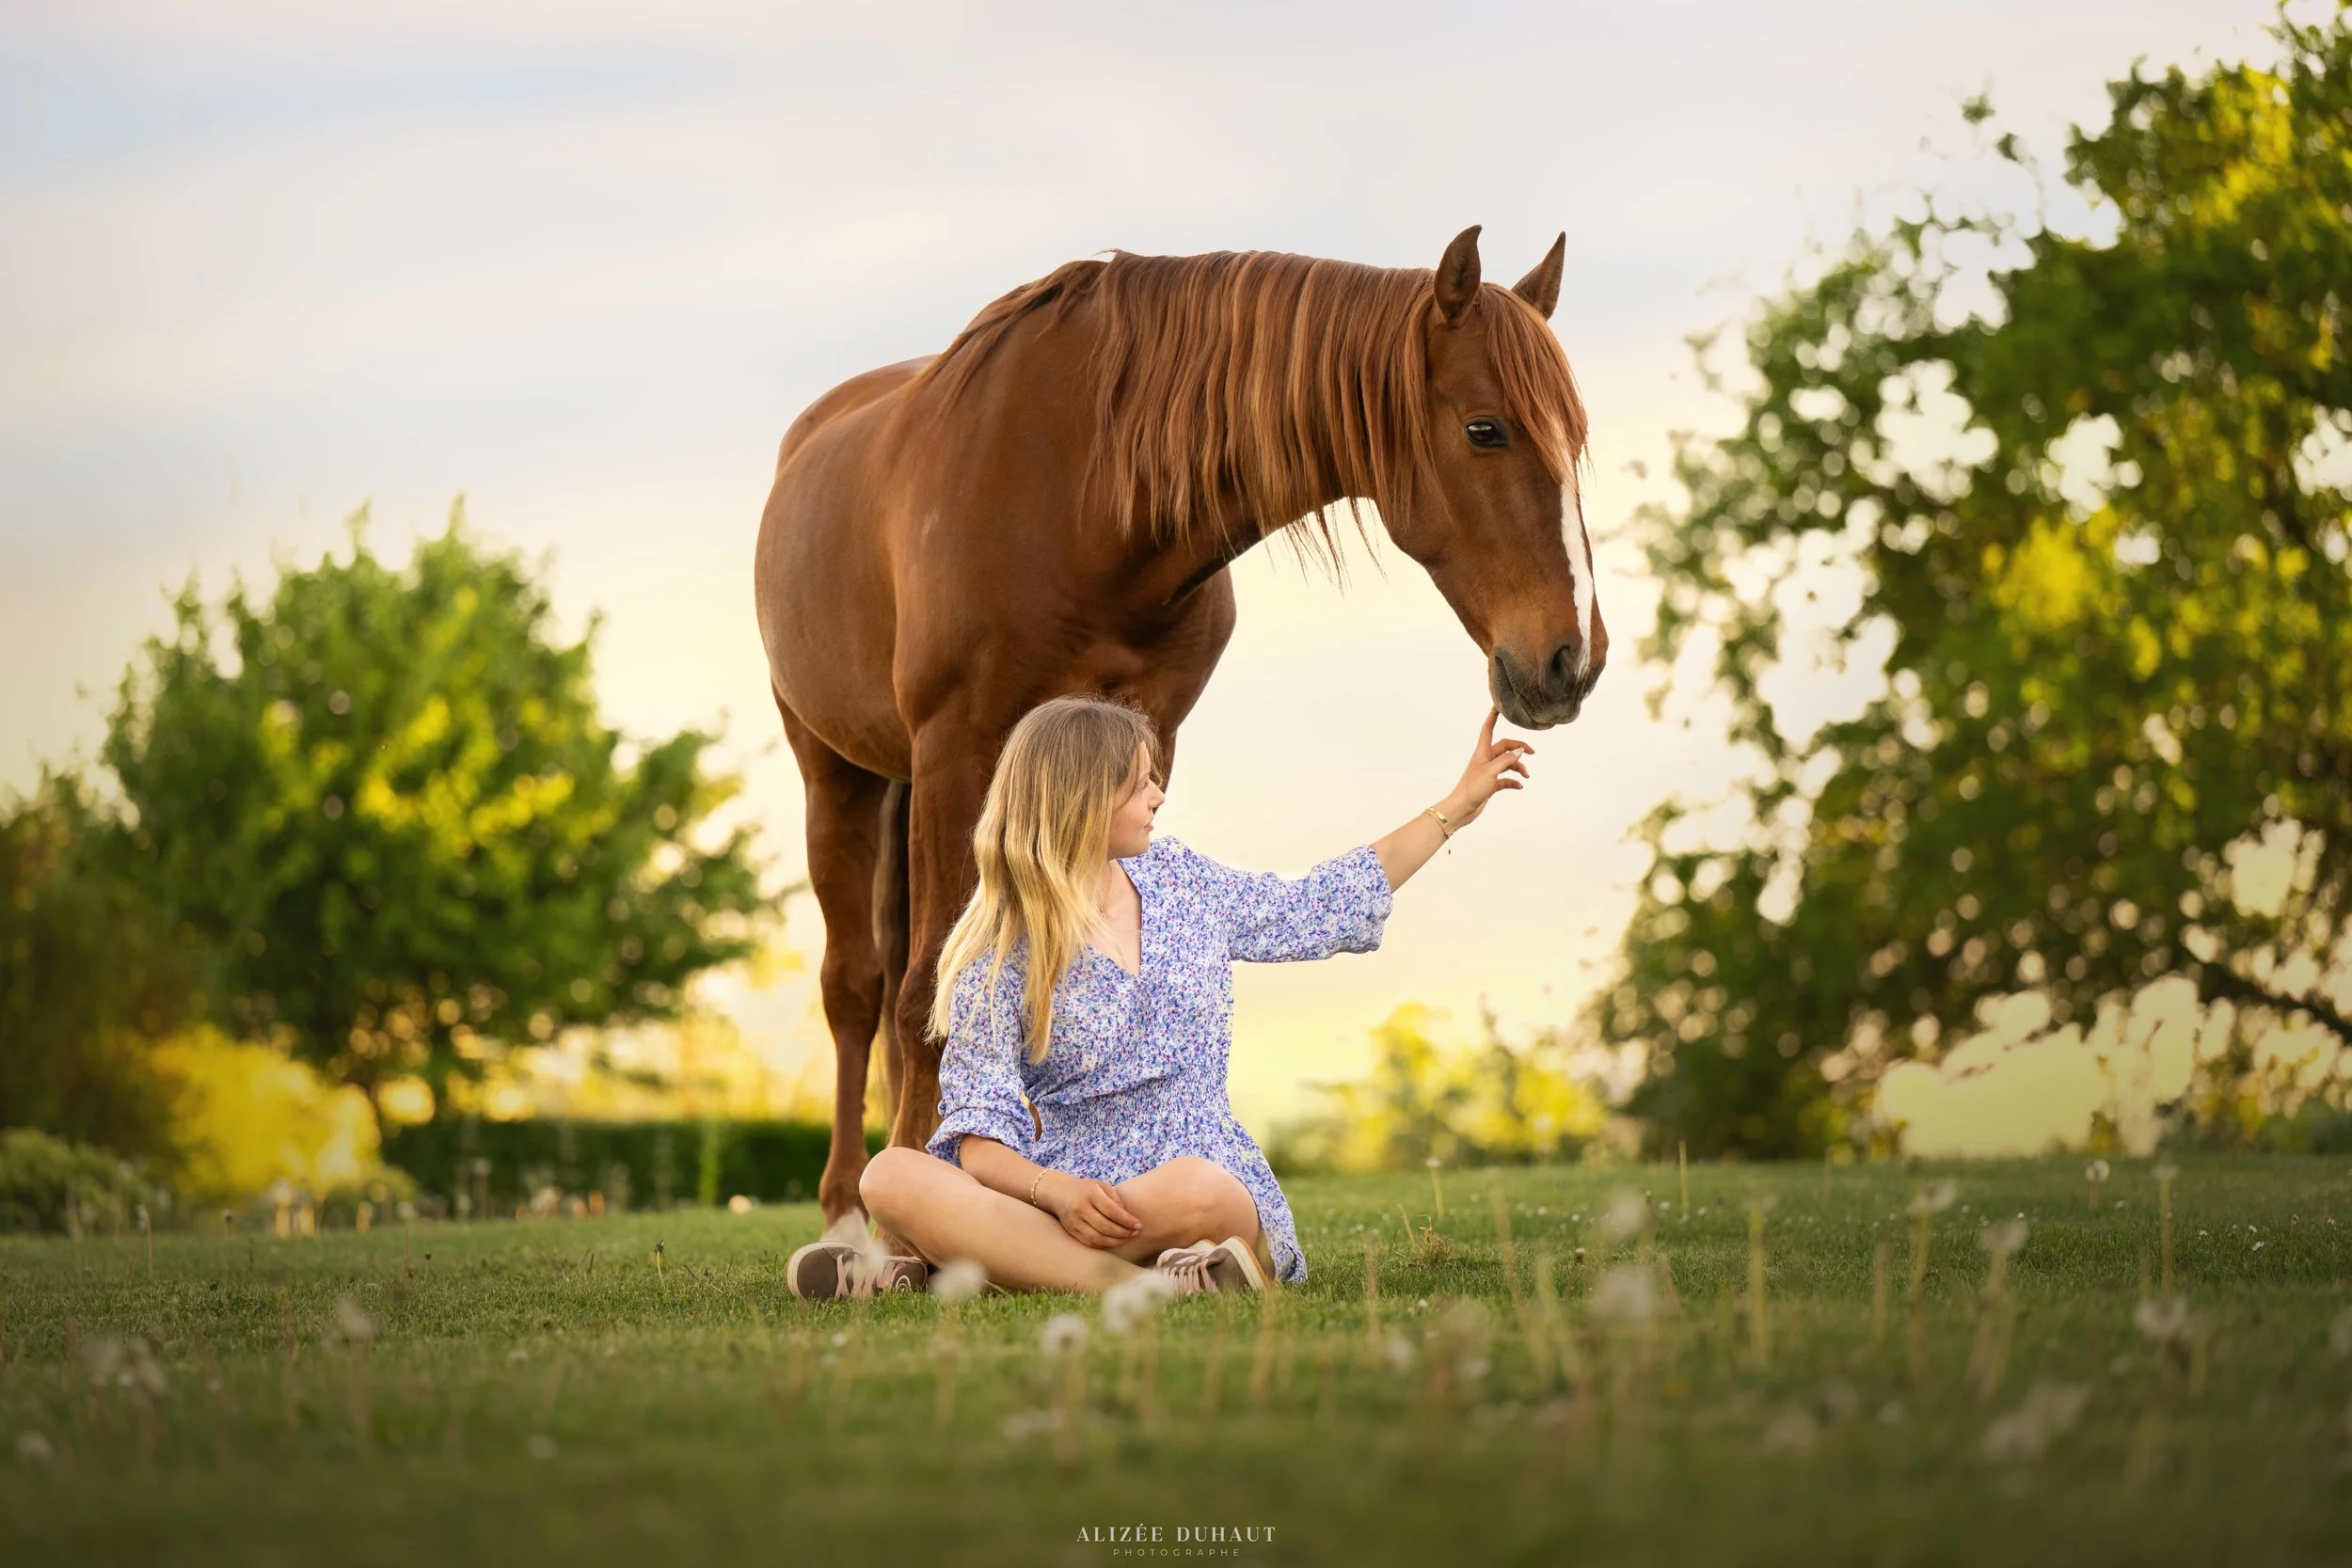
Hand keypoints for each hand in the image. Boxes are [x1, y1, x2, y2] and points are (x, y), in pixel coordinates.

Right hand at [1040, 1171, 1142, 1248]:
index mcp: (1091, 1194)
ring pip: (1098, 1238)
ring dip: (1115, 1241)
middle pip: (1106, 1227)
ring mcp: (1074, 1221)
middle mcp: (1081, 1208)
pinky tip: (1113, 1241)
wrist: (1059, 1192)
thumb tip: (1127, 1217)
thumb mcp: (1101, 1186)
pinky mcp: (1071, 1231)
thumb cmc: (1086, 1189)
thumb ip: (1115, 1199)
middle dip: (1124, 1233)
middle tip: (1135, 1233)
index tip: (1139, 1226)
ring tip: (1126, 1238)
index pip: (1112, 1211)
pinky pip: (1090, 1242)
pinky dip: (1104, 1244)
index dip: (1127, 1221)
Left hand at [1440, 707, 1531, 825]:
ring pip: (1507, 764)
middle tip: (1532, 753)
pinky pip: (1505, 779)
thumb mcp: (1491, 771)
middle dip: (1518, 749)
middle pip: (1504, 748)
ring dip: (1518, 767)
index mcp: (1483, 752)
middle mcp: (1485, 759)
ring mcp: (1488, 772)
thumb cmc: (1472, 787)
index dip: (1493, 717)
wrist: (1462, 808)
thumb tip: (1520, 750)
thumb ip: (1506, 759)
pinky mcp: (1490, 784)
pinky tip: (1520, 786)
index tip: (1498, 706)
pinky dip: (1513, 781)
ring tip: (1526, 775)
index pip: (1488, 729)